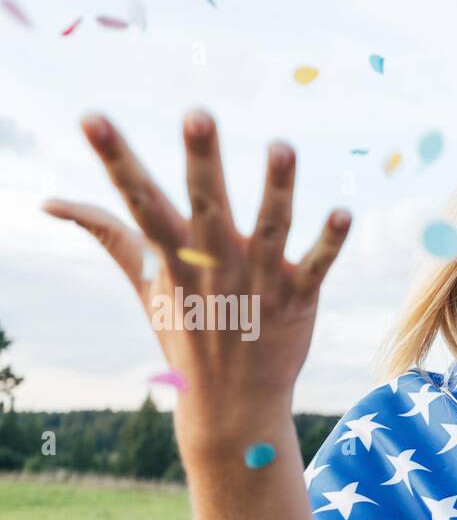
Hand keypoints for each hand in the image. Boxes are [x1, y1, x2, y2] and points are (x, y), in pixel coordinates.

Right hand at [41, 110, 350, 438]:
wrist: (233, 405)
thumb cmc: (187, 332)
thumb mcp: (145, 284)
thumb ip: (107, 233)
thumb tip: (50, 203)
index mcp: (176, 257)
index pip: (140, 201)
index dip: (115, 160)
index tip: (90, 118)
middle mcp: (217, 265)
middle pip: (208, 207)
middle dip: (202, 162)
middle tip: (196, 114)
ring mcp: (260, 282)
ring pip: (271, 229)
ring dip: (277, 189)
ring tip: (281, 145)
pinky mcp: (297, 300)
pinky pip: (316, 267)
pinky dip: (330, 242)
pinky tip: (344, 212)